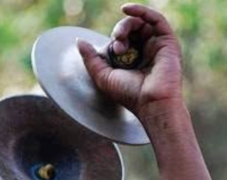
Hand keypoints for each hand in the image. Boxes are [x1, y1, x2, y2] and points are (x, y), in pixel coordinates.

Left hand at [77, 3, 182, 119]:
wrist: (150, 103)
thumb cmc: (128, 94)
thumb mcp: (103, 76)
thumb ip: (91, 59)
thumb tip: (79, 41)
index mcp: (131, 61)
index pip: (120, 41)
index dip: (113, 41)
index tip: (113, 52)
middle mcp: (144, 52)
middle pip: (131, 30)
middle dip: (120, 31)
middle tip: (118, 45)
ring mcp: (156, 46)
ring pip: (141, 23)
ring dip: (126, 25)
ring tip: (120, 37)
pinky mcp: (167, 42)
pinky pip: (155, 19)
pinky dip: (141, 11)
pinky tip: (126, 8)